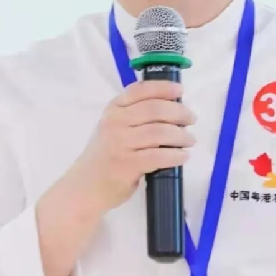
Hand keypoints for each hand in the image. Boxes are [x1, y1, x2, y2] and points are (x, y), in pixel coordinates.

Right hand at [70, 78, 195, 215]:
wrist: (84, 187)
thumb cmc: (105, 156)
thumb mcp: (113, 128)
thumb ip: (134, 116)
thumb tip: (172, 109)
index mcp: (113, 109)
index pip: (140, 90)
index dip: (163, 88)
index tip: (180, 91)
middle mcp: (115, 122)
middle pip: (155, 109)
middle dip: (179, 112)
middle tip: (191, 119)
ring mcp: (120, 143)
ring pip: (160, 132)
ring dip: (181, 135)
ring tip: (190, 140)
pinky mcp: (127, 164)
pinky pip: (159, 155)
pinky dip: (176, 155)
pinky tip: (183, 156)